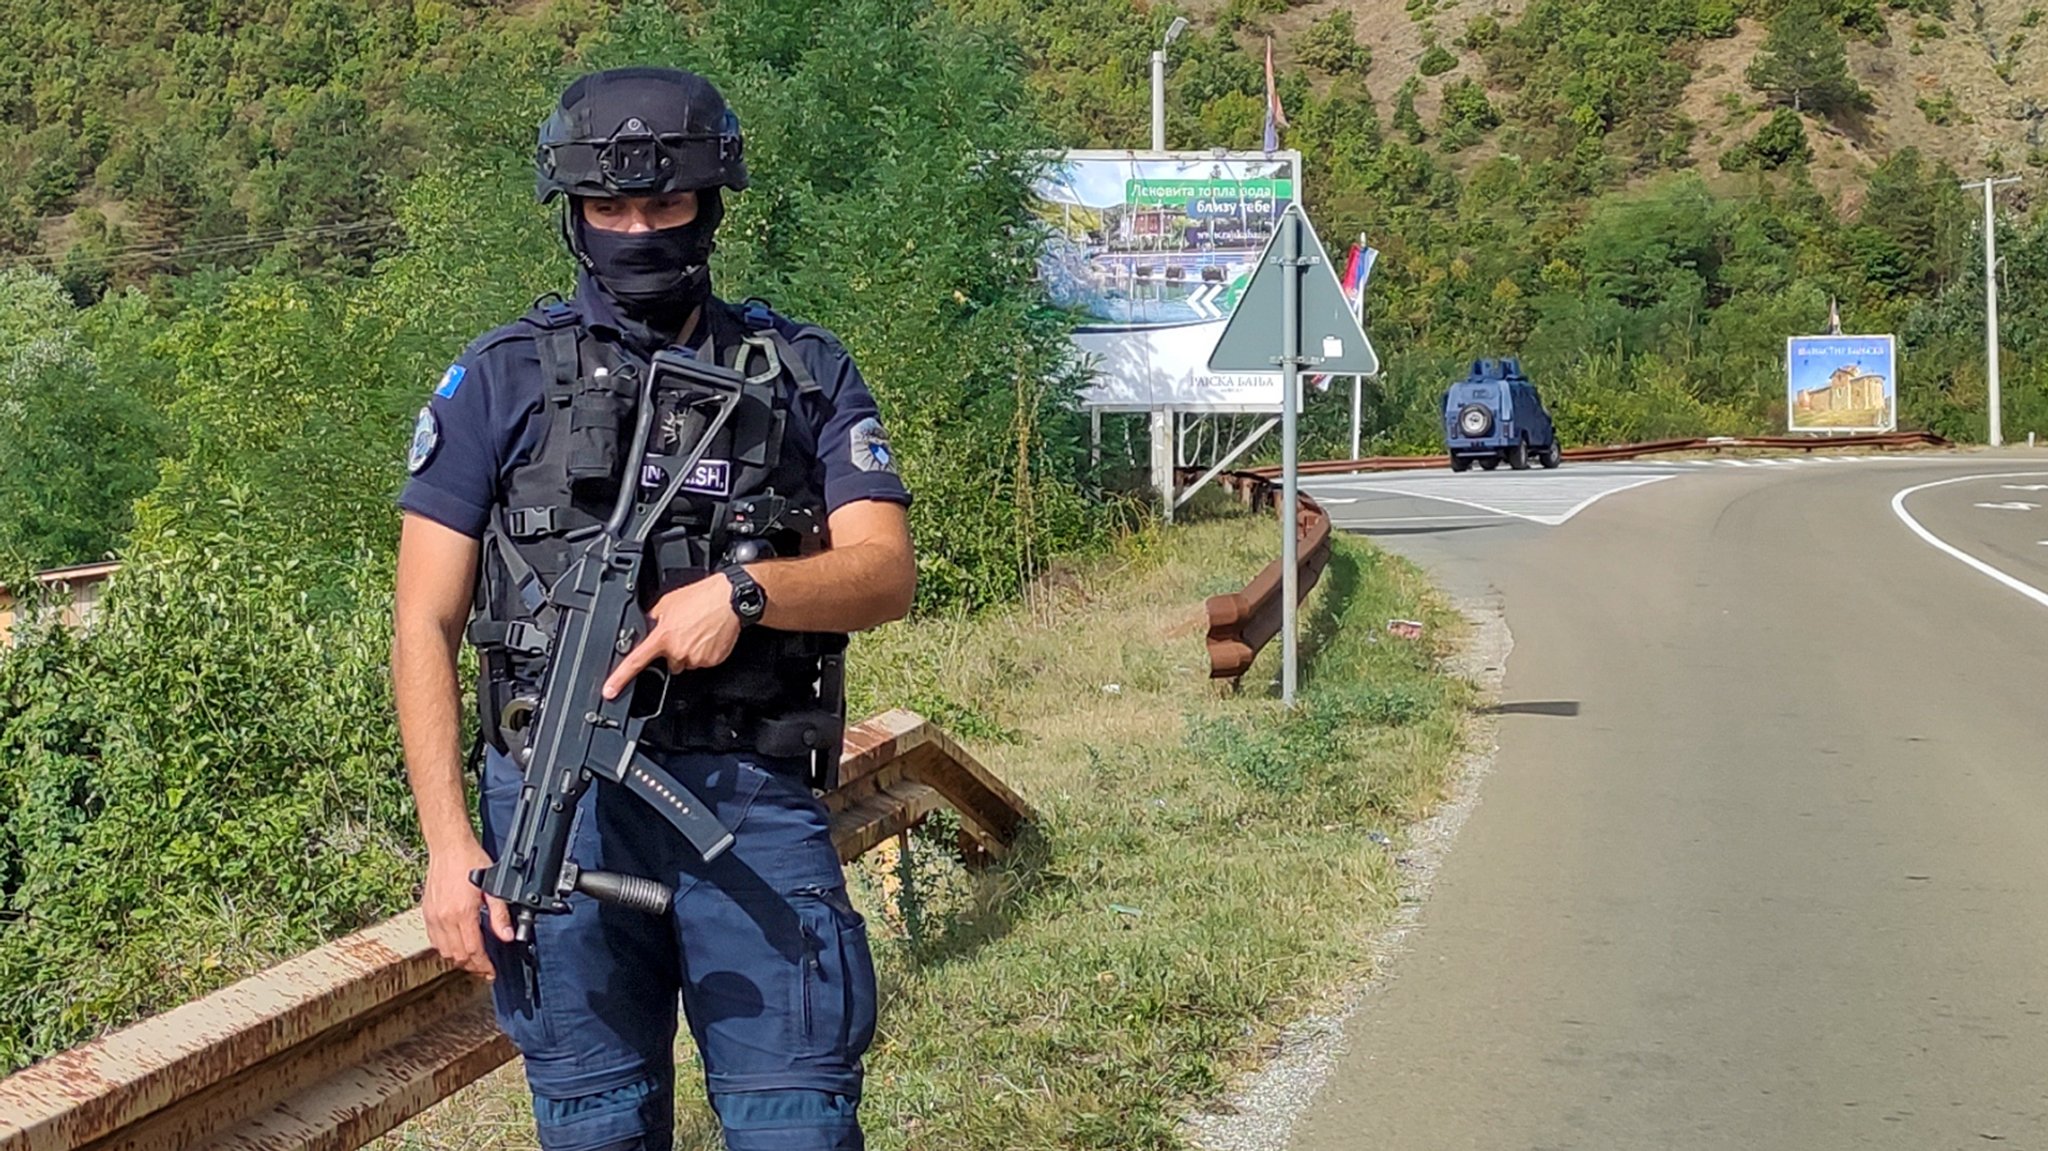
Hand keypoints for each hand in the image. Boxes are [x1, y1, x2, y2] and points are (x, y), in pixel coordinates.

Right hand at [422, 837, 512, 978]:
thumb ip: (500, 915)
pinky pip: (433, 939)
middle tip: (485, 967)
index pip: (473, 951)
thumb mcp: (494, 887)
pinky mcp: (426, 912)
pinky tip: (456, 944)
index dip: (483, 965)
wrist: (448, 847)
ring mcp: (433, 916)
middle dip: (472, 966)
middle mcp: (445, 918)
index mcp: (462, 913)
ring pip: (444, 951)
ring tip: (473, 959)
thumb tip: (508, 936)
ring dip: (459, 959)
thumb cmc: (471, 861)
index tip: (491, 971)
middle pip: (457, 955)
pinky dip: (445, 947)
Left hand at [602, 575, 741, 698]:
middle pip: (669, 662)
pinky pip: (703, 661)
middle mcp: (677, 651)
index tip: (610, 690)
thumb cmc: (701, 597)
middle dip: (673, 651)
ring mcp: (696, 658)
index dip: (620, 678)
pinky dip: (704, 652)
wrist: (729, 600)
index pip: (635, 661)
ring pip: (686, 662)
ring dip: (689, 651)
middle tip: (683, 632)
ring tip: (698, 631)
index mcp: (663, 636)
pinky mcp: (711, 661)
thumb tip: (648, 625)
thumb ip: (654, 618)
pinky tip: (708, 636)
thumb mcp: (667, 602)